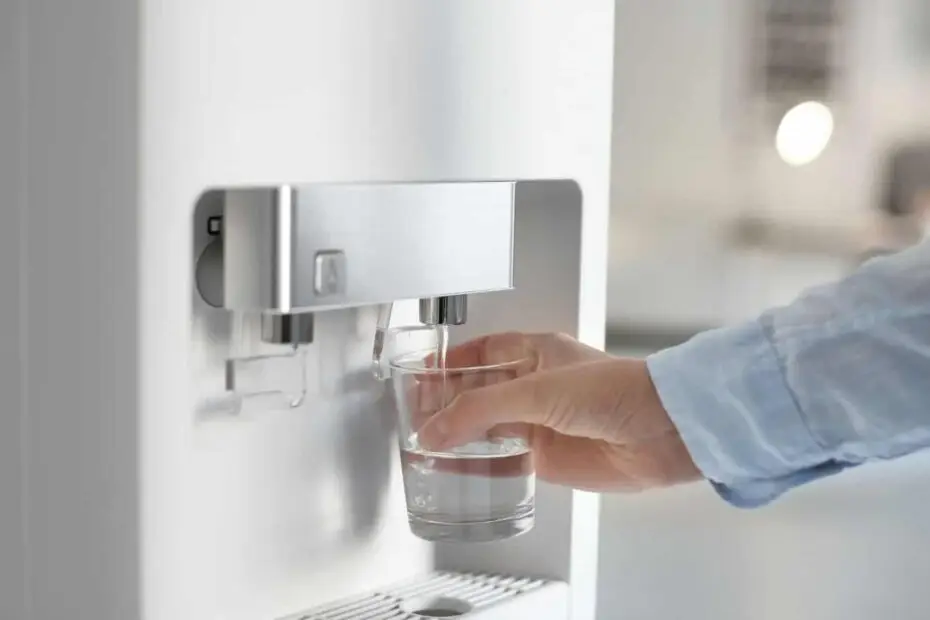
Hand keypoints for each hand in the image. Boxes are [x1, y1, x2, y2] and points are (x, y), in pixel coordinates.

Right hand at [417, 333, 700, 491]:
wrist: (659, 433)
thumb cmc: (617, 392)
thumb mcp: (537, 390)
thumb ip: (481, 409)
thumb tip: (435, 428)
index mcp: (536, 352)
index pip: (481, 352)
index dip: (450, 363)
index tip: (420, 374)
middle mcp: (536, 386)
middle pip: (478, 392)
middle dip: (446, 403)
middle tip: (414, 414)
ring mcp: (540, 423)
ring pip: (487, 428)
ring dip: (458, 435)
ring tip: (424, 442)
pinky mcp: (547, 458)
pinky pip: (502, 460)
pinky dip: (476, 464)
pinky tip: (455, 467)